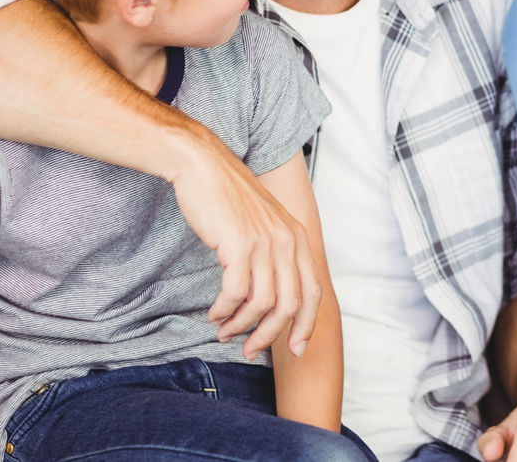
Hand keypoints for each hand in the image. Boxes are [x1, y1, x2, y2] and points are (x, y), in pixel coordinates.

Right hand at [168, 135, 320, 359]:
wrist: (204, 166)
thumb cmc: (229, 199)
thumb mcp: (264, 224)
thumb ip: (274, 254)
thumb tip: (271, 296)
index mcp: (299, 238)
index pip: (313, 292)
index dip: (306, 326)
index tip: (296, 350)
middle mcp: (288, 241)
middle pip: (290, 305)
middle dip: (270, 335)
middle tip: (248, 349)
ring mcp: (265, 243)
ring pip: (262, 304)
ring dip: (242, 325)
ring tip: (225, 331)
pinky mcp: (239, 245)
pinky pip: (236, 293)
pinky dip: (225, 310)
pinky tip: (215, 314)